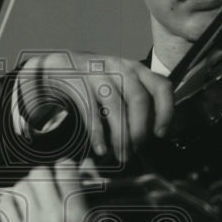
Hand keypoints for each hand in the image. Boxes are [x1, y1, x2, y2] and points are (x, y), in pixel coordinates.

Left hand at [0, 160, 97, 221]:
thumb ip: (90, 198)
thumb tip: (86, 166)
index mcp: (77, 216)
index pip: (66, 169)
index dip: (65, 167)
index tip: (64, 174)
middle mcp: (54, 219)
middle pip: (40, 173)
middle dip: (44, 177)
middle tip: (46, 188)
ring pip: (21, 186)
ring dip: (26, 188)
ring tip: (32, 200)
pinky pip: (4, 203)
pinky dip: (10, 201)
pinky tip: (18, 209)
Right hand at [17, 52, 171, 162]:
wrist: (56, 68)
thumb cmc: (93, 85)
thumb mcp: (120, 88)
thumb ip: (138, 105)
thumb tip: (159, 133)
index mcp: (135, 69)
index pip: (161, 86)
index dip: (165, 111)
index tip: (161, 133)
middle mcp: (119, 66)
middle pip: (138, 97)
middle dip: (139, 128)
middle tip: (136, 149)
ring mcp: (96, 71)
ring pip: (114, 104)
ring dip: (120, 134)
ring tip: (121, 154)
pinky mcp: (75, 80)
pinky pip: (89, 108)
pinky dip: (97, 132)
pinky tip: (101, 148)